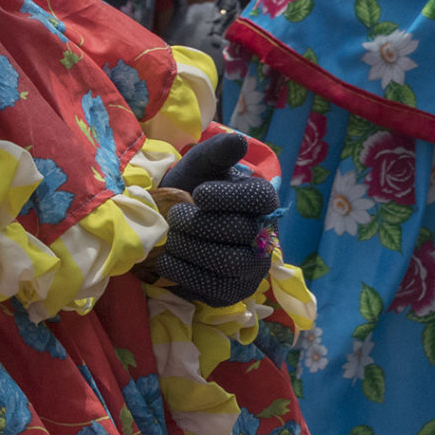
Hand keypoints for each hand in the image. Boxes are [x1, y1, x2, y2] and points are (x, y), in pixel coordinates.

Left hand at [156, 134, 280, 307]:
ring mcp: (251, 269)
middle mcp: (265, 236)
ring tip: (171, 237)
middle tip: (175, 216)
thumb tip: (237, 141)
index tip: (199, 194)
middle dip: (200, 224)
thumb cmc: (189, 192)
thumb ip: (216, 152)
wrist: (171, 228)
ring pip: (227, 262)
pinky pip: (212, 287)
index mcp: (263, 200)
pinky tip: (168, 259)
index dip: (228, 198)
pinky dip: (184, 272)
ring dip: (191, 248)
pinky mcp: (231, 293)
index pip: (258, 199)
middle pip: (238, 232)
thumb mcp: (199, 166)